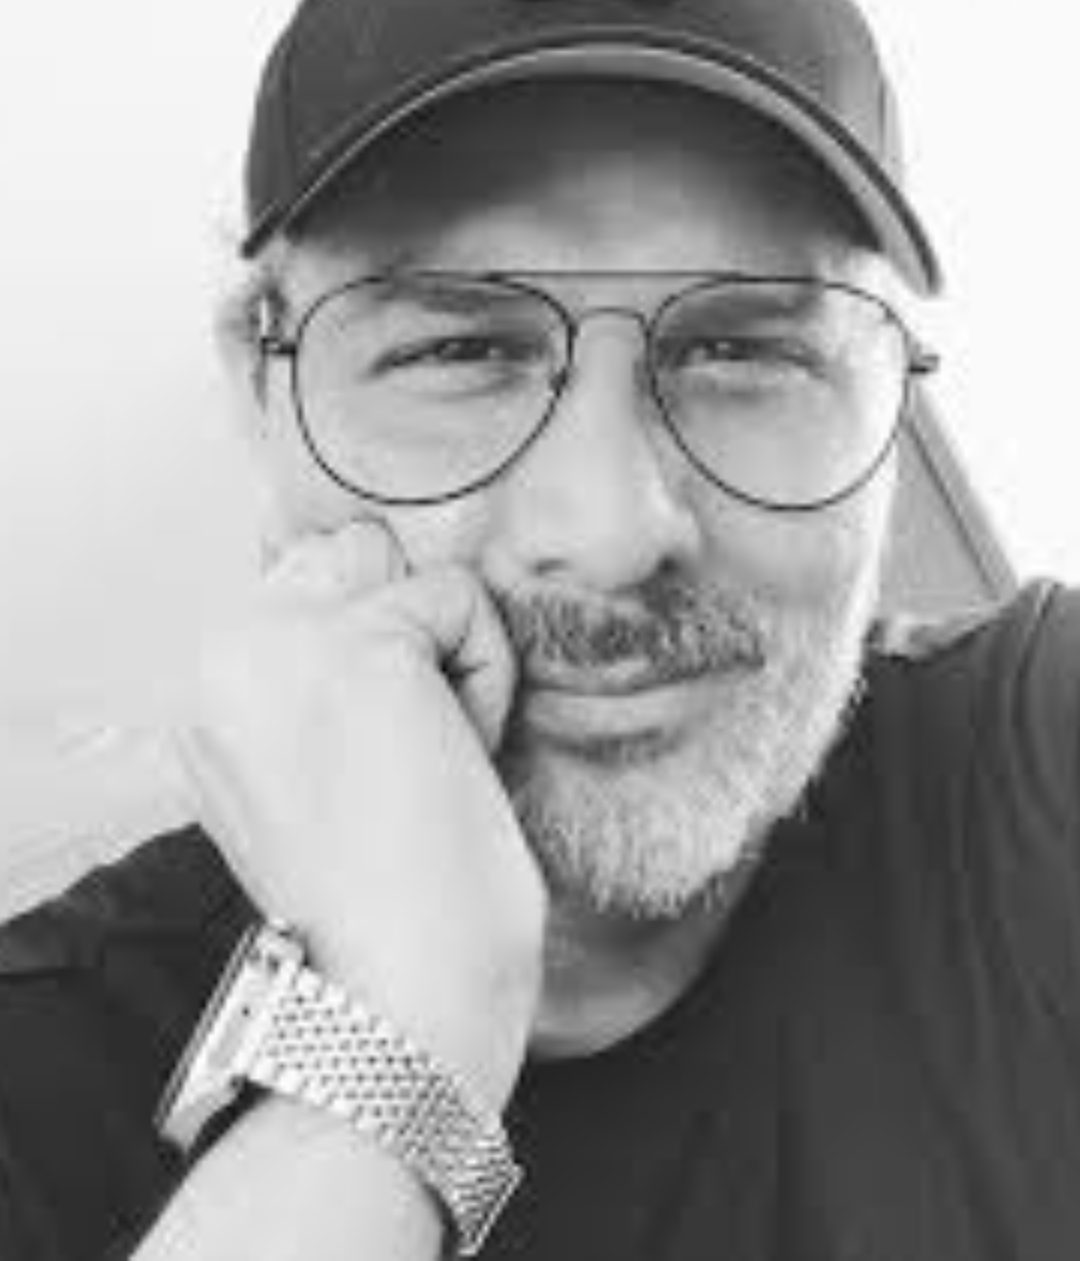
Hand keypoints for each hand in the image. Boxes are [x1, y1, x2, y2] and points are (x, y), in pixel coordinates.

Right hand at [174, 519, 544, 1106]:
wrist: (399, 995)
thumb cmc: (380, 894)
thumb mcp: (304, 766)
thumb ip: (306, 668)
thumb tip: (369, 564)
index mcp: (204, 688)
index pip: (304, 579)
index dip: (372, 647)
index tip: (377, 756)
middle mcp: (222, 653)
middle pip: (350, 549)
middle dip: (404, 629)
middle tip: (411, 746)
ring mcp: (283, 644)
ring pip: (401, 563)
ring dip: (443, 644)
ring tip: (434, 744)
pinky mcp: (360, 647)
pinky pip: (460, 597)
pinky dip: (487, 673)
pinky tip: (463, 754)